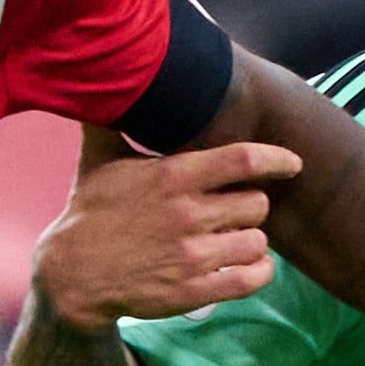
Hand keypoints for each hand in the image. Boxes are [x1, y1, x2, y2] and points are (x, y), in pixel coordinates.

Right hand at [33, 135, 299, 332]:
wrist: (72, 276)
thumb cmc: (90, 212)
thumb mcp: (98, 161)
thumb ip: (112, 120)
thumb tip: (106, 75)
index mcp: (172, 176)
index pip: (243, 158)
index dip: (277, 159)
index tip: (292, 163)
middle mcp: (186, 214)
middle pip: (257, 202)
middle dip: (251, 204)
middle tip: (235, 208)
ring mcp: (192, 255)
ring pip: (258, 240)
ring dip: (252, 238)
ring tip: (234, 237)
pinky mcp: (194, 290)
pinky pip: (252, 278)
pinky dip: (259, 271)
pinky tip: (249, 264)